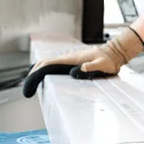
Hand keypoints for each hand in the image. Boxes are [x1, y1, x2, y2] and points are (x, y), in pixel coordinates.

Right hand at [22, 28, 143, 96]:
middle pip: (44, 64)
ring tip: (33, 86)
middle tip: (28, 90)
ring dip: (39, 73)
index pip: (47, 64)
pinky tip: (46, 80)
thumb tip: (77, 71)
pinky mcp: (73, 62)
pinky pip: (56, 66)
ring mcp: (70, 60)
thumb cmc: (109, 61)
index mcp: (70, 59)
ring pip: (49, 64)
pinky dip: (47, 72)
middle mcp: (67, 58)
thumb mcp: (102, 65)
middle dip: (33, 75)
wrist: (115, 52)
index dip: (35, 74)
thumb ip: (91, 68)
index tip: (29, 86)